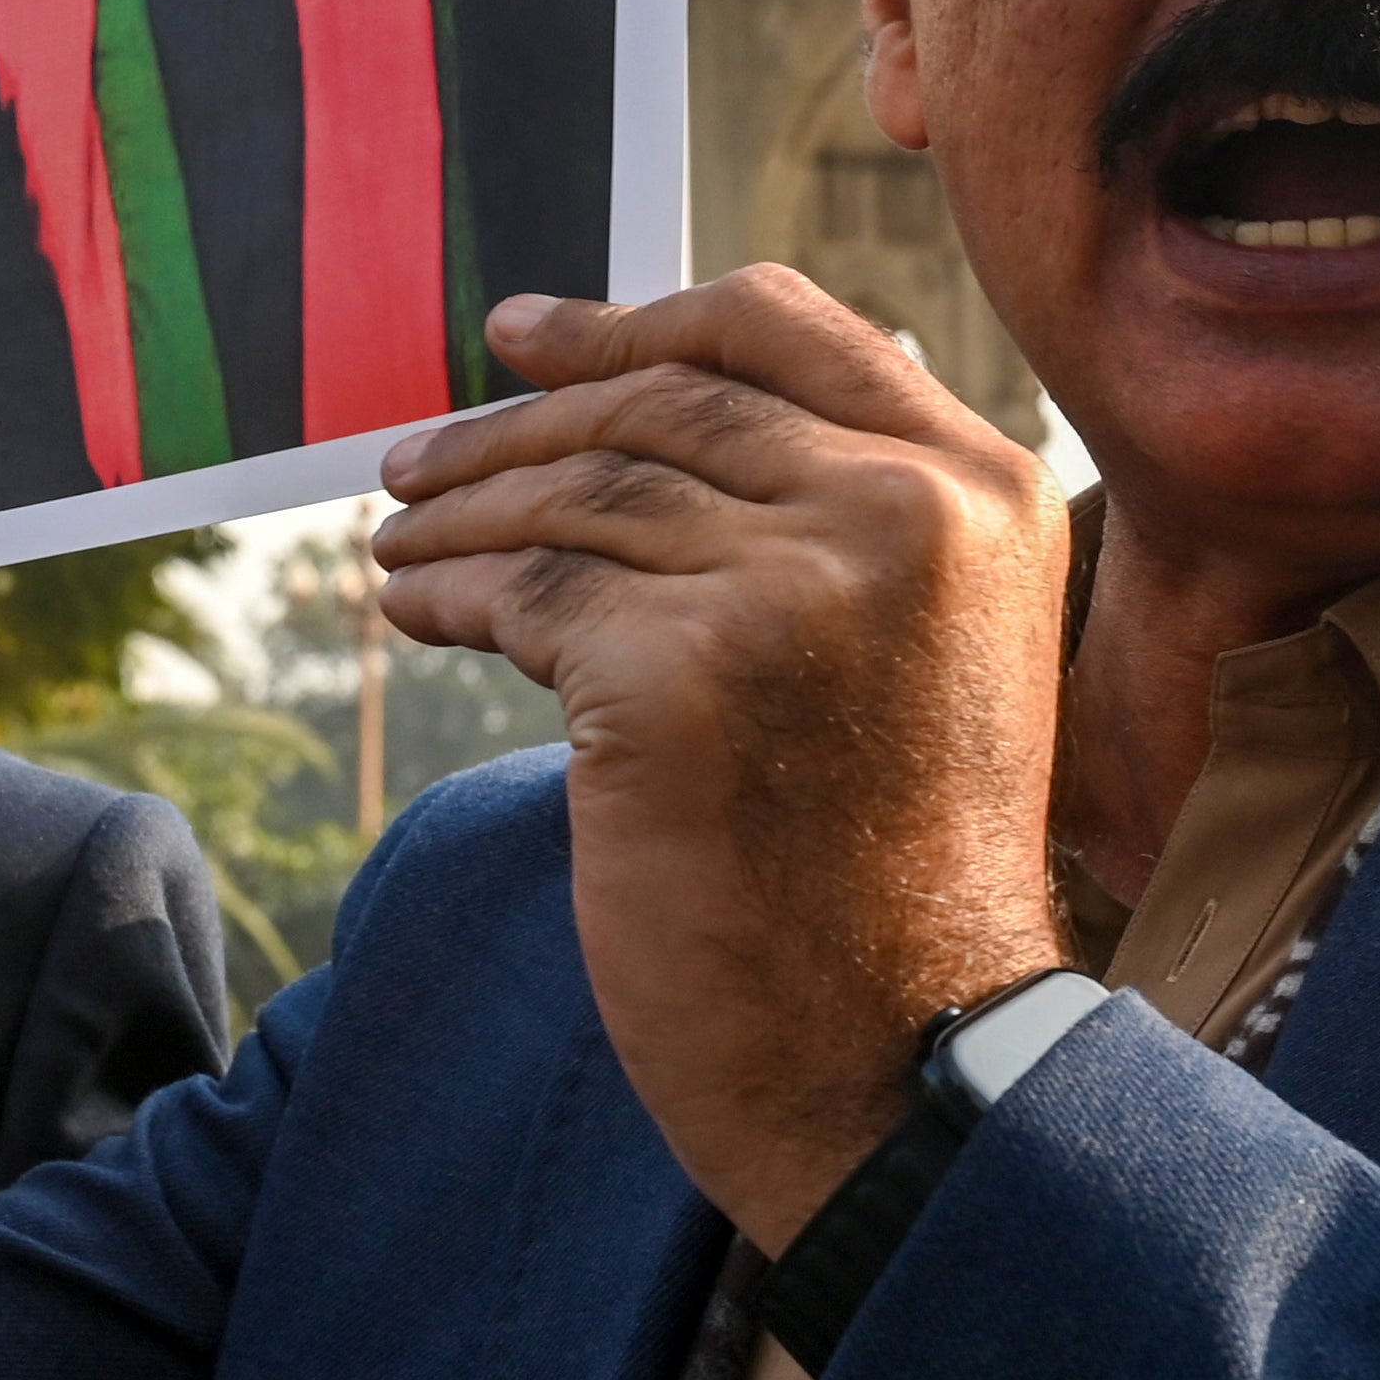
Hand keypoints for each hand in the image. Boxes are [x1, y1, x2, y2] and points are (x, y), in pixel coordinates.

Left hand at [371, 269, 1074, 1250]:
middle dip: (516, 423)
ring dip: (462, 511)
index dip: (632, 320)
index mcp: (982, 487)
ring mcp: (793, 588)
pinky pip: (527, 595)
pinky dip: (450, 594)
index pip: (783, 328)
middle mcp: (902, 512)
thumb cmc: (895, 874)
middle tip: (414, 457)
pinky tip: (414, 609)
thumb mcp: (927, 651)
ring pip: (581, 495)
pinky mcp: (679, 676)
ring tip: (397, 540)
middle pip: (662, 403)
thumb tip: (655, 399)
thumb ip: (842, 516)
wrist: (900, 1059)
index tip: (522, 334)